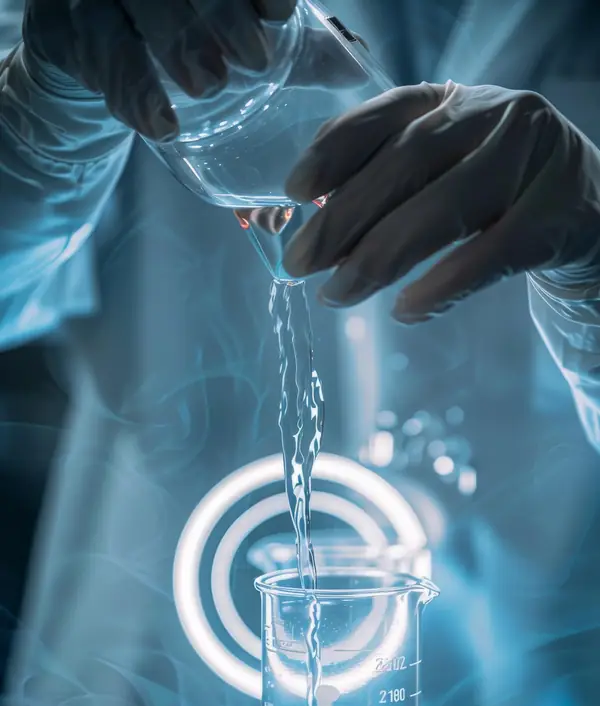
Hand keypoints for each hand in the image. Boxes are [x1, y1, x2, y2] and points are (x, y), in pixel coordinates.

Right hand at [22, 0, 296, 140]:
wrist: (91, 51)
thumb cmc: (178, 36)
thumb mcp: (230, 30)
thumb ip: (287, 44)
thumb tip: (352, 65)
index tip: (281, 14)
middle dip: (217, 11)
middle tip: (253, 60)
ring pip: (128, 11)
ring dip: (172, 47)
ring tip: (210, 86)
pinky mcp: (63, 28)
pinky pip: (93, 56)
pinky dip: (131, 93)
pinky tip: (162, 124)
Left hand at [282, 82, 599, 322]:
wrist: (587, 208)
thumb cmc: (495, 188)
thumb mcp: (445, 163)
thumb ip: (389, 177)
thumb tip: (315, 225)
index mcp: (452, 99)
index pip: (384, 114)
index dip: (333, 150)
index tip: (293, 190)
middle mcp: (491, 116)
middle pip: (405, 165)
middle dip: (343, 218)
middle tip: (300, 262)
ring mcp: (528, 163)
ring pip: (442, 210)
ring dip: (380, 257)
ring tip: (337, 294)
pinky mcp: (554, 217)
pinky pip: (487, 257)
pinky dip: (441, 287)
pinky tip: (406, 311)